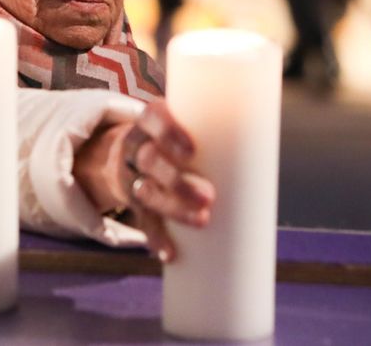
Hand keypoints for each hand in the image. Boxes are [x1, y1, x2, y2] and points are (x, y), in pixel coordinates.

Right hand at [72, 98, 214, 261]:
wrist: (117, 154)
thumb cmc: (164, 137)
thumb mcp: (171, 126)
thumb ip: (202, 129)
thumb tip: (254, 144)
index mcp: (146, 123)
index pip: (153, 117)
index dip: (169, 132)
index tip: (191, 150)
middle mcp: (133, 147)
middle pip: (149, 159)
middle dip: (175, 178)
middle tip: (208, 194)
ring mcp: (129, 174)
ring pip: (145, 190)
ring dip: (172, 206)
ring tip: (201, 220)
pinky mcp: (132, 199)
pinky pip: (142, 218)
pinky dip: (156, 236)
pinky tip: (168, 252)